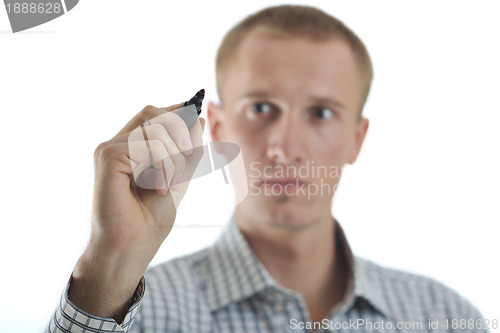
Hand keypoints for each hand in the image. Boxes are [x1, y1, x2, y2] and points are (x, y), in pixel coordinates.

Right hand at [68, 103, 204, 321]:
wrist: (131, 247)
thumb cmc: (150, 219)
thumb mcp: (179, 178)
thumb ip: (188, 151)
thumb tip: (198, 119)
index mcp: (131, 147)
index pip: (153, 113)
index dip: (177, 113)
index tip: (197, 124)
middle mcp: (117, 144)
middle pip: (154, 112)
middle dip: (180, 132)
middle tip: (188, 157)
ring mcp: (110, 149)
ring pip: (155, 128)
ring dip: (174, 158)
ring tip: (169, 185)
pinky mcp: (108, 156)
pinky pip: (148, 144)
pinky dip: (163, 165)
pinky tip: (158, 188)